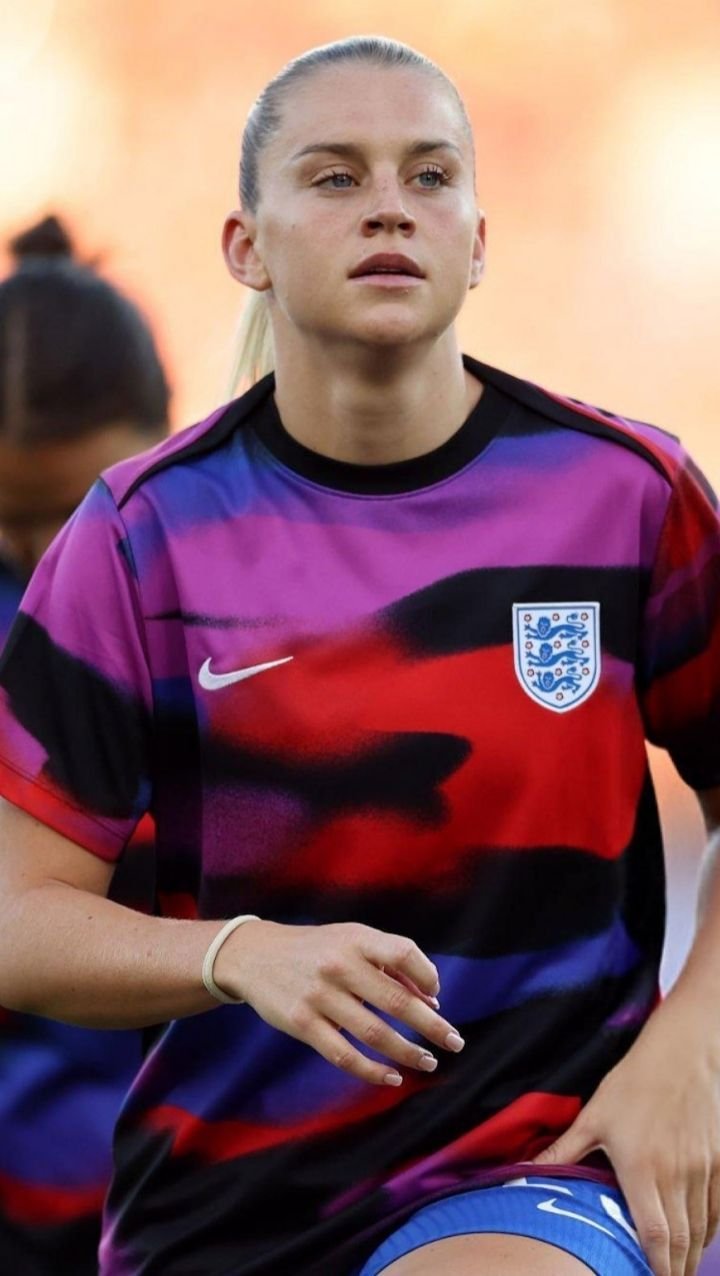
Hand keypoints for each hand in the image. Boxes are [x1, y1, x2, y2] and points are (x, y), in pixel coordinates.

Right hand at [213, 919, 464, 1084]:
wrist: (255, 955)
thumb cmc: (316, 949)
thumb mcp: (350, 939)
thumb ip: (390, 963)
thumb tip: (432, 1001)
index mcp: (356, 939)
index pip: (404, 952)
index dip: (427, 975)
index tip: (437, 997)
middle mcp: (339, 965)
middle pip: (396, 1001)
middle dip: (431, 1026)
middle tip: (455, 1042)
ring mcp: (319, 996)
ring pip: (374, 1033)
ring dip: (407, 1052)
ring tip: (428, 1062)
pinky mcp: (302, 1023)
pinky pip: (343, 1054)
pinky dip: (371, 1070)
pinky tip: (391, 1077)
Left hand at [533, 995, 719, 1275]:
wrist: (684, 1054)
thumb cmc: (634, 1082)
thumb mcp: (594, 1115)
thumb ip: (564, 1150)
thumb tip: (526, 1168)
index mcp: (642, 1169)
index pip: (653, 1234)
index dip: (654, 1266)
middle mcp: (676, 1175)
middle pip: (680, 1241)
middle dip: (672, 1269)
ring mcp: (701, 1170)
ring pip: (699, 1228)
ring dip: (689, 1255)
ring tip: (677, 1270)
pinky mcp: (717, 1161)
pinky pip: (716, 1208)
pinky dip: (708, 1231)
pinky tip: (698, 1240)